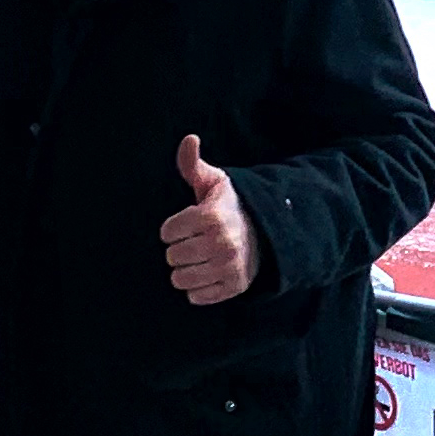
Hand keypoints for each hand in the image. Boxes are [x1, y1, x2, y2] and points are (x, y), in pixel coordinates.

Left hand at [162, 135, 260, 305]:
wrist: (267, 230)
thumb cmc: (232, 205)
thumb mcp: (214, 181)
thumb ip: (193, 164)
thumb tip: (189, 139)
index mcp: (212, 217)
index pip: (167, 232)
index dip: (174, 227)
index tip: (189, 223)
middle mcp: (221, 244)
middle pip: (171, 257)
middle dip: (179, 248)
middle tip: (195, 241)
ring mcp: (228, 268)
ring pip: (180, 279)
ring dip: (186, 269)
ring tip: (199, 257)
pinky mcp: (233, 287)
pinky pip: (196, 296)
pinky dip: (198, 288)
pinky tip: (208, 272)